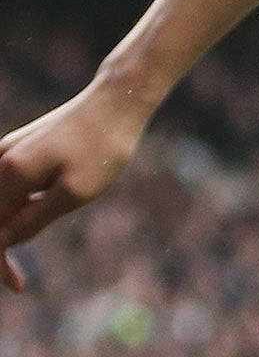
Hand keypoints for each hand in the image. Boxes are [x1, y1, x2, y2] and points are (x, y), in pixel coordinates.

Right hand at [0, 83, 152, 292]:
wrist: (119, 98)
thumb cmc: (103, 146)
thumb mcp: (75, 193)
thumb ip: (33, 220)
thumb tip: (2, 242)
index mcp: (9, 173)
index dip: (0, 263)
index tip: (18, 287)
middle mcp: (1, 160)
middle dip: (2, 248)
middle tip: (20, 281)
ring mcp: (9, 151)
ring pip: (0, 204)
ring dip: (11, 228)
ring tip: (40, 237)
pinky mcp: (21, 148)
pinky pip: (10, 188)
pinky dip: (18, 208)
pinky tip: (44, 210)